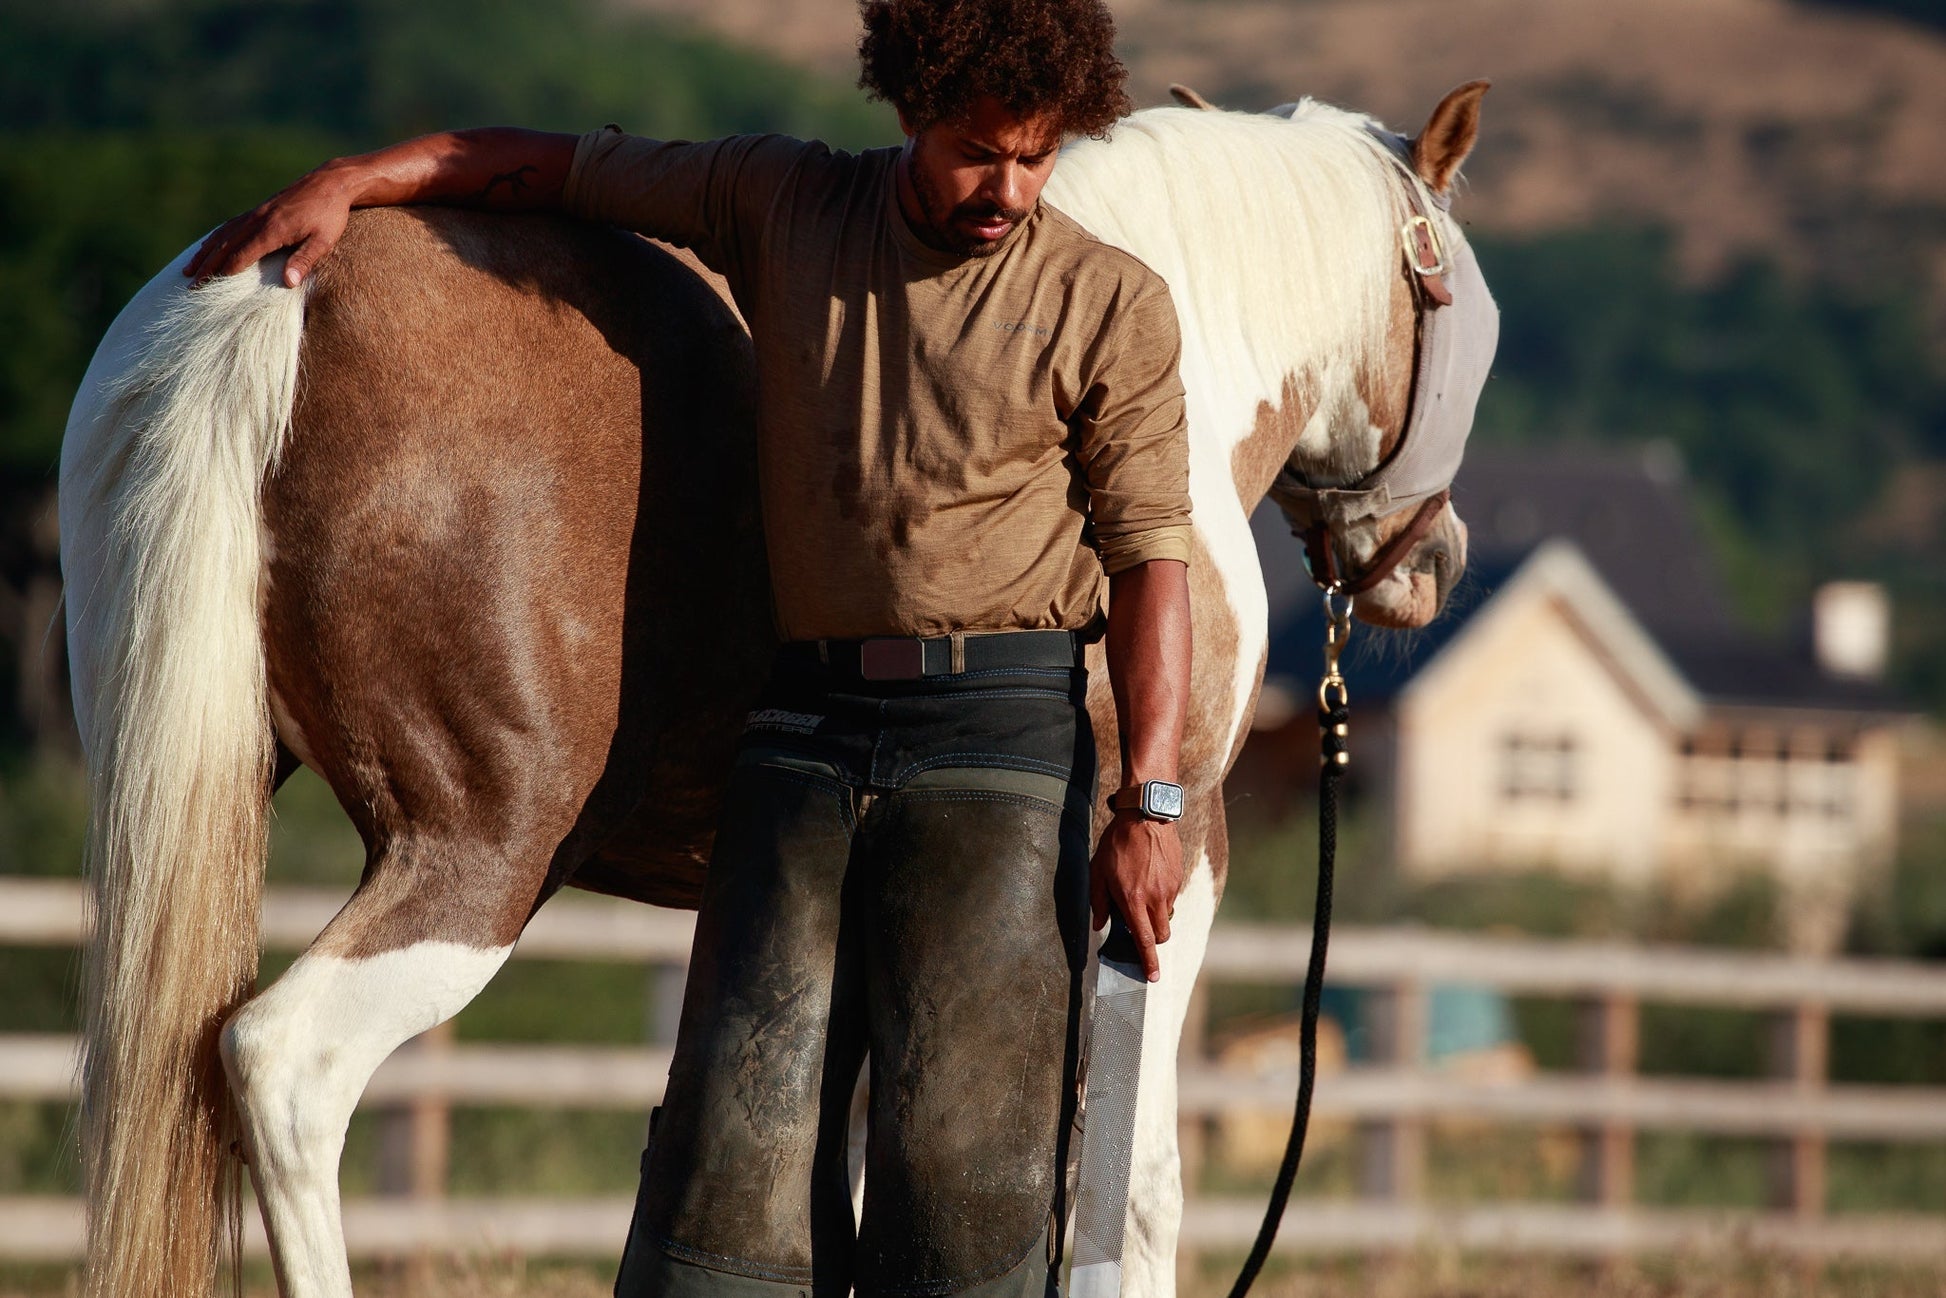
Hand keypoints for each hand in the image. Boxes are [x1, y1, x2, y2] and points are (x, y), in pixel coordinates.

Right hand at [184, 164, 356, 287]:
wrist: (330, 182)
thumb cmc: (330, 215)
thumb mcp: (324, 241)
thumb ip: (304, 261)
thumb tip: (288, 283)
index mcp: (272, 230)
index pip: (241, 256)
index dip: (225, 274)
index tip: (210, 290)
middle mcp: (257, 220)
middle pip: (225, 248)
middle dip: (208, 268)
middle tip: (192, 287)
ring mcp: (255, 214)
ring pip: (223, 236)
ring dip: (204, 254)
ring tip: (189, 270)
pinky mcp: (258, 210)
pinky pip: (230, 226)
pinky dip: (215, 238)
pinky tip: (208, 247)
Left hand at [1089, 811, 1184, 981]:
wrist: (1145, 815)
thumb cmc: (1117, 843)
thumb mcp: (1098, 871)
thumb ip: (1099, 902)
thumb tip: (1099, 924)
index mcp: (1133, 900)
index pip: (1144, 940)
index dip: (1149, 962)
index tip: (1152, 978)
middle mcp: (1155, 898)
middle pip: (1161, 935)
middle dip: (1153, 942)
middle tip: (1140, 932)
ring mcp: (1170, 888)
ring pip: (1166, 917)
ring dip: (1155, 917)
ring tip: (1139, 893)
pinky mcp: (1178, 877)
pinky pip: (1171, 898)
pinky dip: (1161, 898)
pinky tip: (1149, 879)